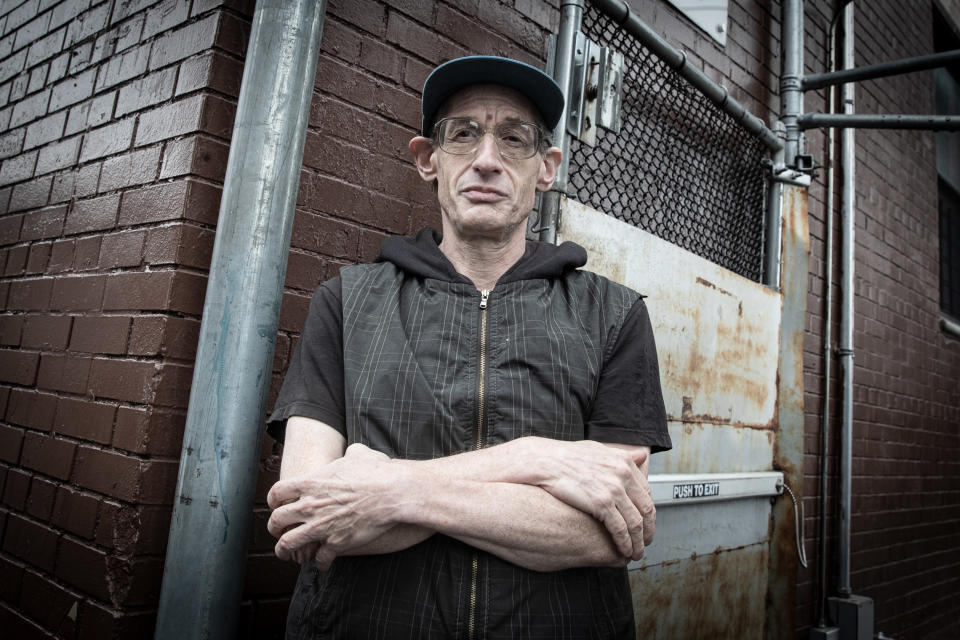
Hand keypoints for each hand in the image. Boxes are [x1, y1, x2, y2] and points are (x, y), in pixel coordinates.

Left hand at [266, 443, 399, 567]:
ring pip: (287, 544)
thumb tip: (353, 451)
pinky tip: (323, 562)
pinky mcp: (336, 543)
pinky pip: (319, 558)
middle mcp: (309, 505)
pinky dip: (320, 562)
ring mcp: (321, 526)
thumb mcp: (359, 454)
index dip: (274, 500)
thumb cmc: (377, 472)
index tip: (277, 505)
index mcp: (310, 482)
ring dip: (284, 550)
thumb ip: (350, 453)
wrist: (392, 493)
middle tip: (278, 530)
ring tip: (287, 554)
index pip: (276, 493)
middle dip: (274, 527)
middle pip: (276, 520)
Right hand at [519, 438, 652, 559]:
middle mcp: (624, 475)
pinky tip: (624, 551)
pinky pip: (620, 529)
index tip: (645, 522)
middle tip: (645, 542)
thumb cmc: (567, 457)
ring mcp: (614, 489)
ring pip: (636, 523)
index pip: (647, 493)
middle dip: (648, 530)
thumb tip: (643, 455)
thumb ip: (623, 455)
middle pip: (646, 509)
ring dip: (638, 542)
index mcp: (625, 462)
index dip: (648, 512)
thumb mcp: (599, 450)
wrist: (546, 462)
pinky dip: (625, 543)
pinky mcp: (602, 503)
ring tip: (636, 552)